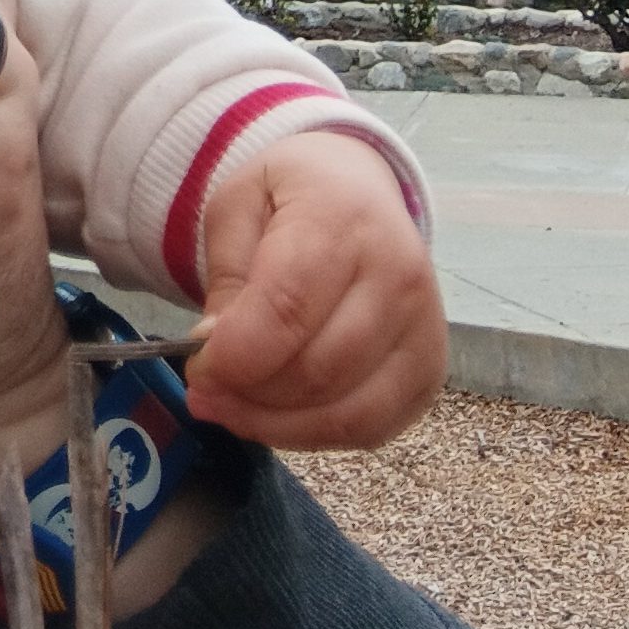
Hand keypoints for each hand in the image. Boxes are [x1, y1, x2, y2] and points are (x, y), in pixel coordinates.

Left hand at [188, 129, 445, 447]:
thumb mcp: (236, 207)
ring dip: (276, 425)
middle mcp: (399, 276)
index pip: (289, 307)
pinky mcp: (431, 373)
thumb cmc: (291, 198)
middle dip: (248, 395)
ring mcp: (425, 330)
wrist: (358, 192)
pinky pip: (371, 429)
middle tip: (204, 392)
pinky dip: (315, 436)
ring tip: (231, 408)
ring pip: (347, 412)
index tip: (197, 369)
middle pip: (318, 370)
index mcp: (342, 219)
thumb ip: (226, 277)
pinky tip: (276, 417)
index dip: (236, 355)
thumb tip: (216, 352)